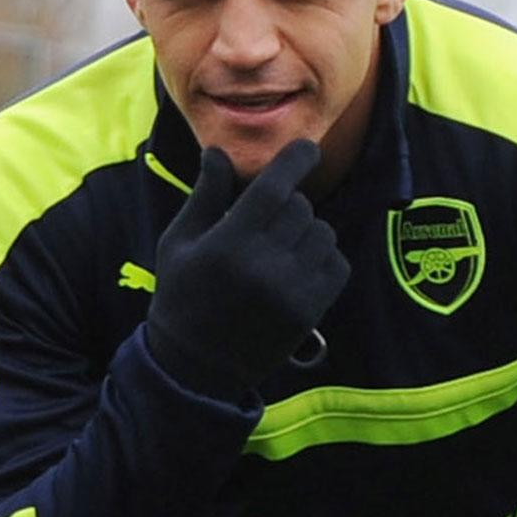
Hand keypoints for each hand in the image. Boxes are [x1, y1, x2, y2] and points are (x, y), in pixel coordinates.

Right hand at [144, 141, 349, 398]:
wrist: (196, 367)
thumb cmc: (182, 296)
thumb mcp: (179, 243)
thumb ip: (205, 195)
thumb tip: (218, 151)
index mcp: (229, 243)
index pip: (276, 187)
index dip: (296, 159)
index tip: (306, 149)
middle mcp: (264, 265)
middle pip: (300, 207)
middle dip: (288, 203)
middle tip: (267, 221)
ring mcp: (291, 290)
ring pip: (322, 232)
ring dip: (307, 230)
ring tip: (281, 247)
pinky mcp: (310, 311)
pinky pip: (337, 263)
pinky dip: (323, 257)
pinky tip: (297, 267)